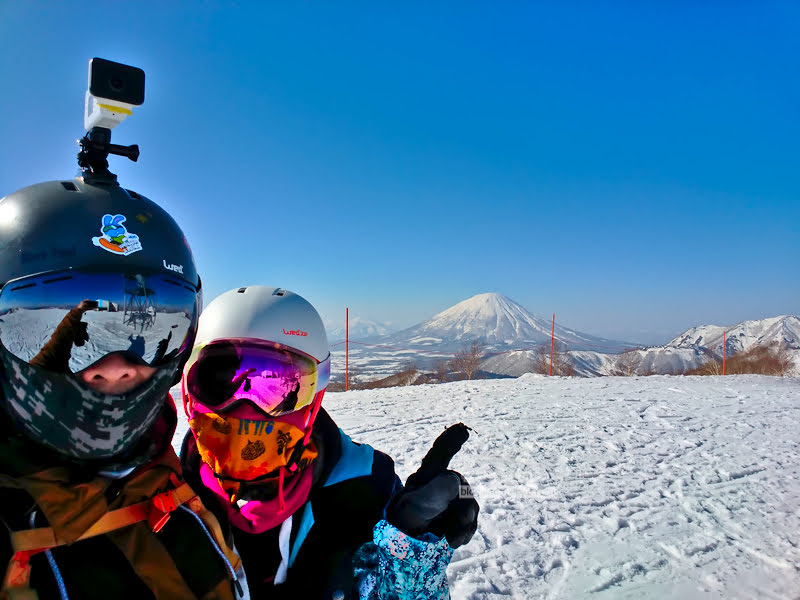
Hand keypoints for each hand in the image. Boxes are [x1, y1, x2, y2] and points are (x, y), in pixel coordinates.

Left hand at [387, 423, 478, 547]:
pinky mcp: (459, 516)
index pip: (439, 454)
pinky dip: (466, 532)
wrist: (406, 545)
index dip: (450, 441)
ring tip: (452, 539)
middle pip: (461, 487)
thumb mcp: (417, 505)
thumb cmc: (407, 519)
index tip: (463, 429)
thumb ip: (436, 491)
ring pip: (469, 506)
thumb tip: (456, 482)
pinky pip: (471, 521)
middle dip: (462, 509)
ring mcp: (452, 500)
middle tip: (454, 530)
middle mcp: (442, 483)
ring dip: (464, 524)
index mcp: (427, 476)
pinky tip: (455, 541)